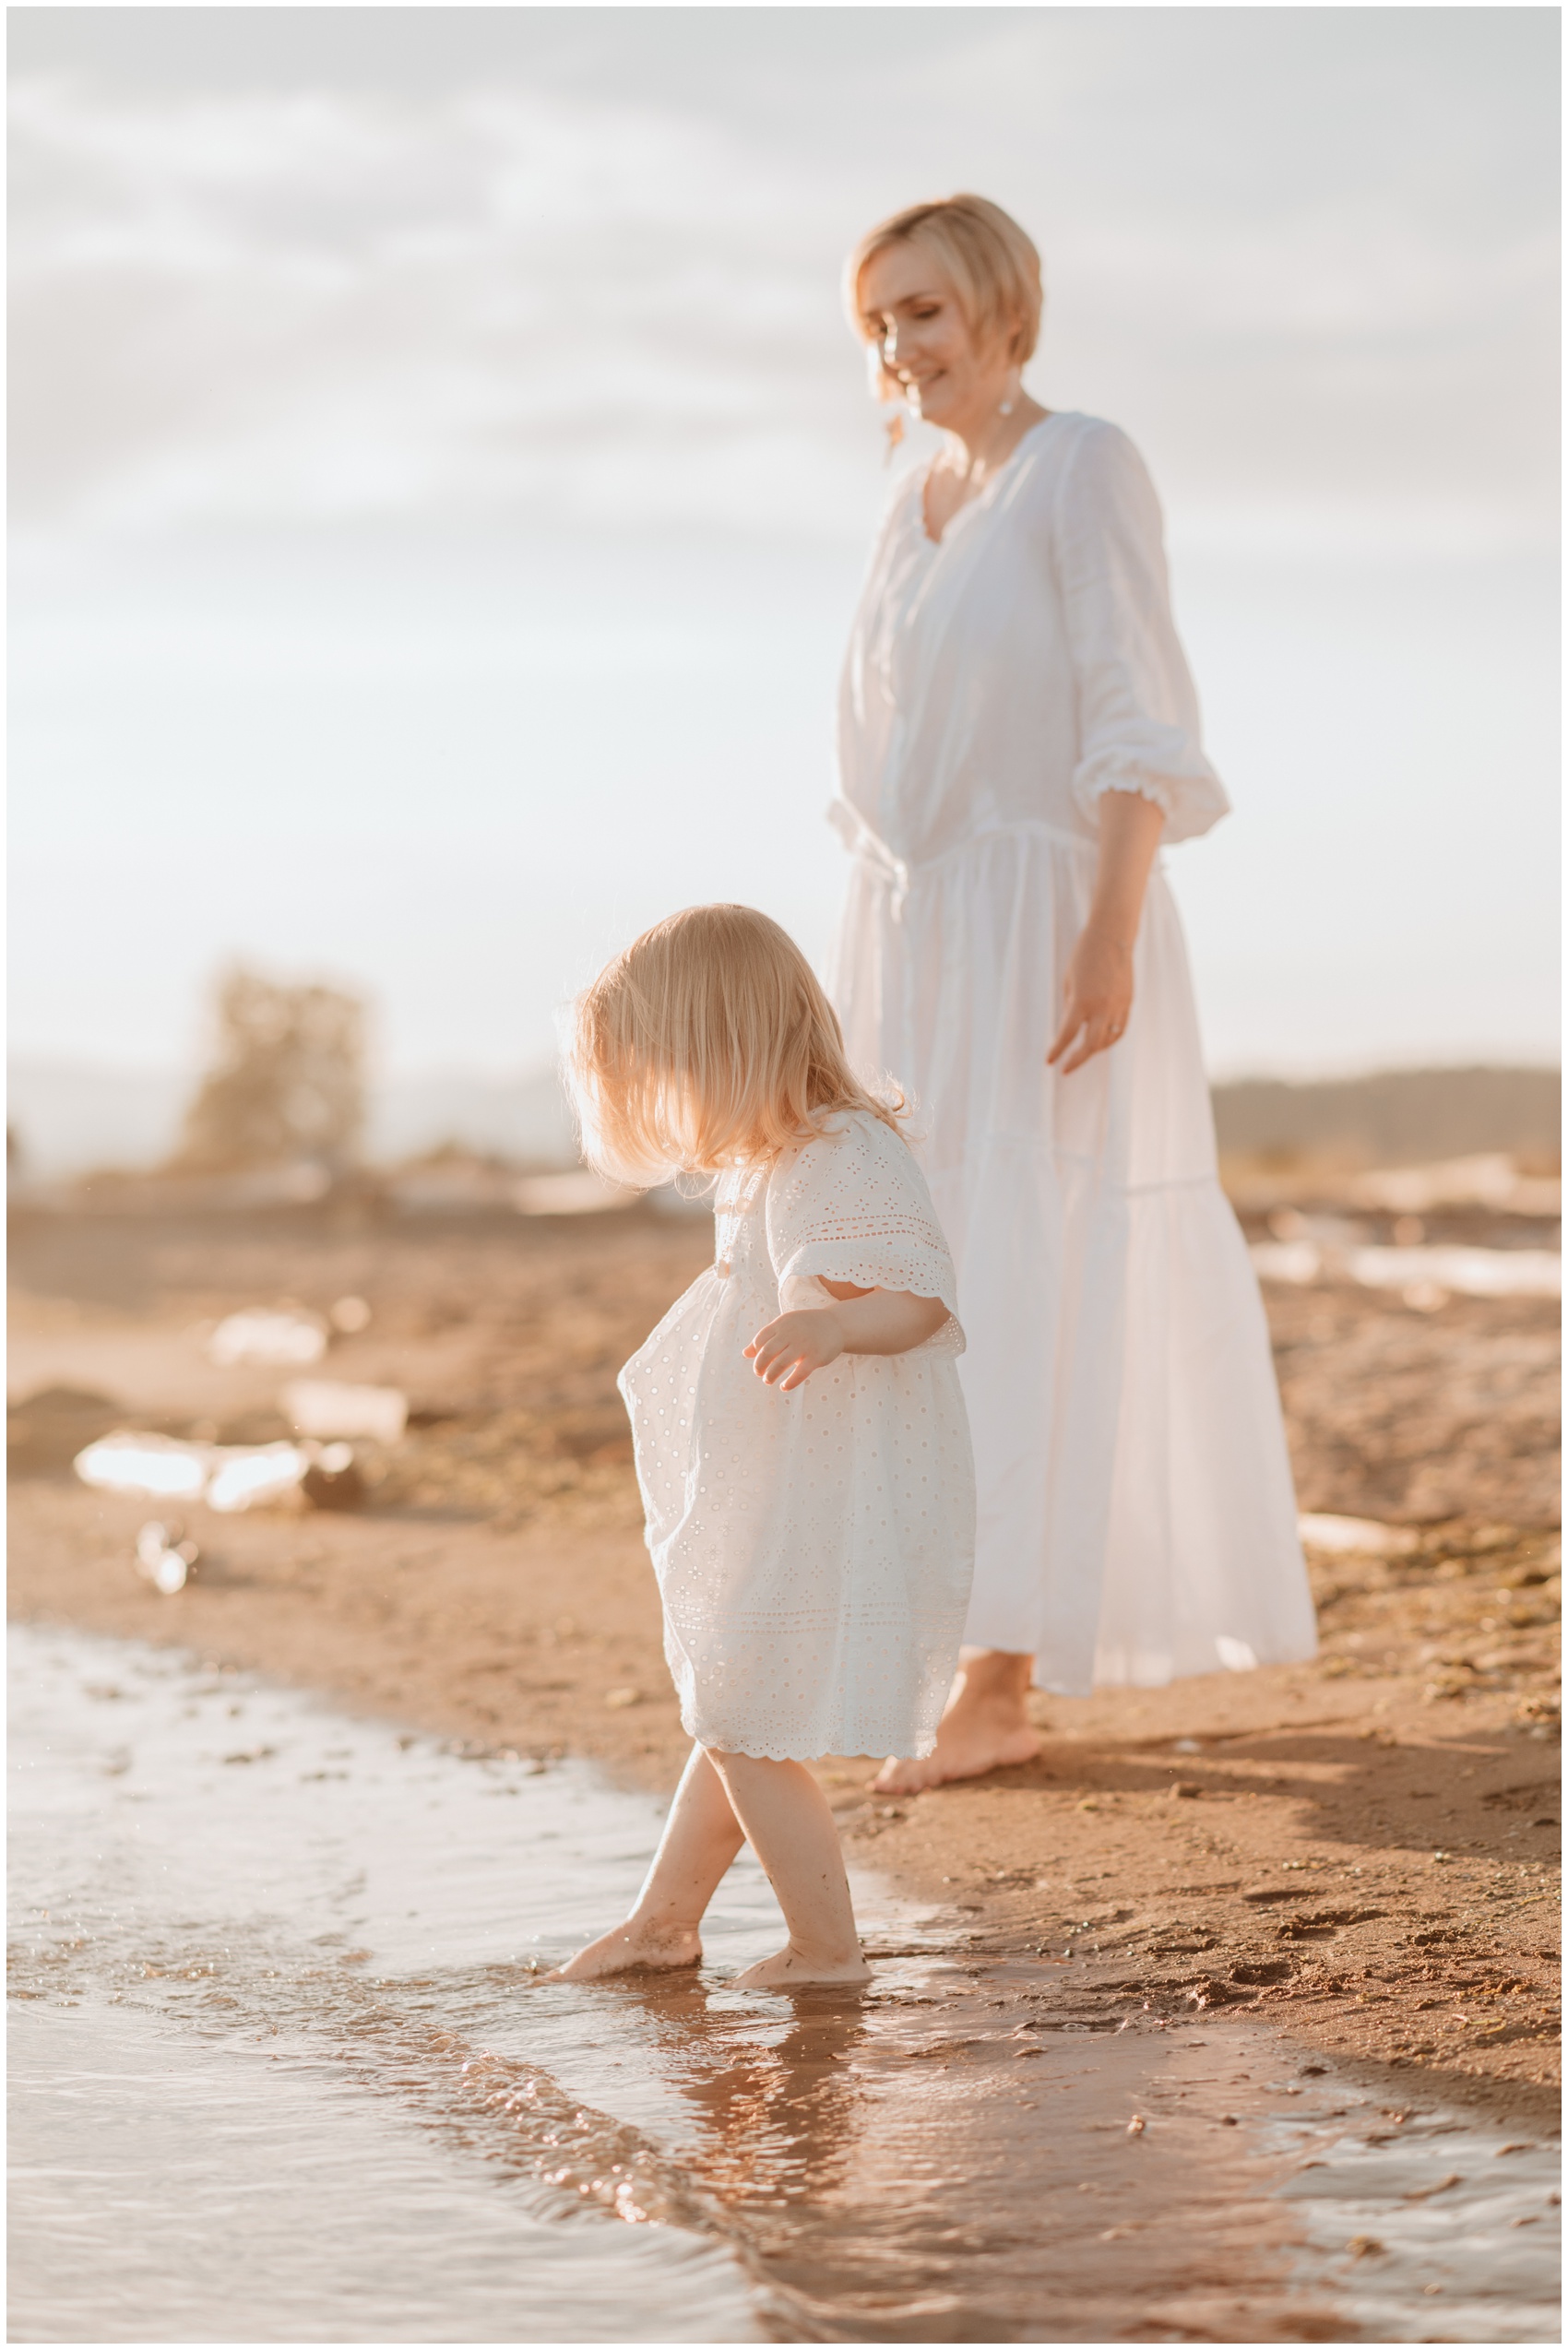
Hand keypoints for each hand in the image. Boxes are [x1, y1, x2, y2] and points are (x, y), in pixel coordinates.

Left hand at [744, 1308, 844, 1391]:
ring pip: (780, 1364)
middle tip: (759, 1374)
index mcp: (782, 1324)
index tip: (759, 1361)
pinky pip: (799, 1374)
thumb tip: (745, 1353)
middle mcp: (791, 1333)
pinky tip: (784, 1387)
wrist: (836, 1325)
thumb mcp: (785, 1326)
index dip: (756, 1352)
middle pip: (767, 1352)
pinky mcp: (816, 1357)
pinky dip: (789, 1383)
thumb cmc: (805, 1327)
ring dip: (771, 1375)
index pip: (760, 1339)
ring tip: (768, 1380)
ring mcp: (804, 1345)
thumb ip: (766, 1338)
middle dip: (759, 1366)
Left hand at [1047, 920, 1133, 1073]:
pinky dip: (1110, 1039)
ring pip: (1108, 1040)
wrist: (1112, 936)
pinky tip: (1100, 1042)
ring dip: (1094, 1051)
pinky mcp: (1128, 1002)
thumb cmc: (1084, 955)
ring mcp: (1118, 1005)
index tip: (1050, 1061)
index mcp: (1082, 1000)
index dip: (1057, 1050)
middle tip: (1065, 1069)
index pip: (1067, 1034)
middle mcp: (1102, 1006)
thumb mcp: (1069, 981)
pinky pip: (1120, 1028)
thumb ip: (1070, 1006)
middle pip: (1091, 1044)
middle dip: (1077, 1060)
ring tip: (1082, 1054)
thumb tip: (1069, 1028)